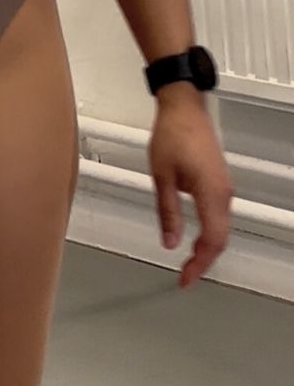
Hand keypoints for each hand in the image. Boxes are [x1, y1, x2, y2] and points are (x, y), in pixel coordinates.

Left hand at [148, 88, 232, 288]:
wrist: (184, 107)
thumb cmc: (173, 134)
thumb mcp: (162, 176)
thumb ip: (167, 212)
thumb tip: (169, 241)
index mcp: (210, 193)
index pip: (212, 241)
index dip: (199, 264)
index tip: (185, 278)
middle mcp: (223, 193)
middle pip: (220, 238)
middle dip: (203, 260)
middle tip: (185, 274)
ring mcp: (223, 187)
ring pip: (221, 228)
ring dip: (207, 247)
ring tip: (188, 261)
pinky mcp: (219, 181)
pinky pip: (219, 215)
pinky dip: (209, 231)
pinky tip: (196, 237)